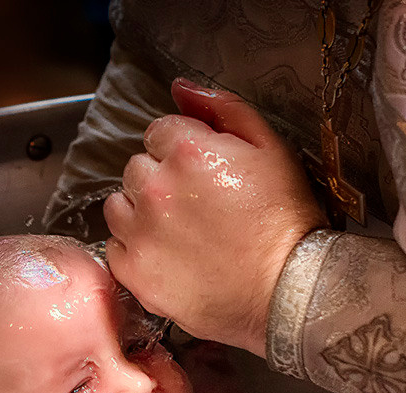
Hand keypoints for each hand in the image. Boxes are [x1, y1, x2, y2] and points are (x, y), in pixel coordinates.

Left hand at [104, 78, 326, 356]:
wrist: (289, 290)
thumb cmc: (287, 220)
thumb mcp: (271, 148)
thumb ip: (223, 109)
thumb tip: (181, 89)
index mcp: (187, 150)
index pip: (158, 132)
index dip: (182, 150)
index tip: (204, 173)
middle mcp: (155, 188)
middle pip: (136, 169)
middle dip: (161, 180)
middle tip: (197, 206)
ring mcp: (141, 234)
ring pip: (119, 206)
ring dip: (141, 212)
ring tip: (180, 232)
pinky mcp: (135, 274)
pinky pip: (115, 248)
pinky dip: (135, 250)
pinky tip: (168, 257)